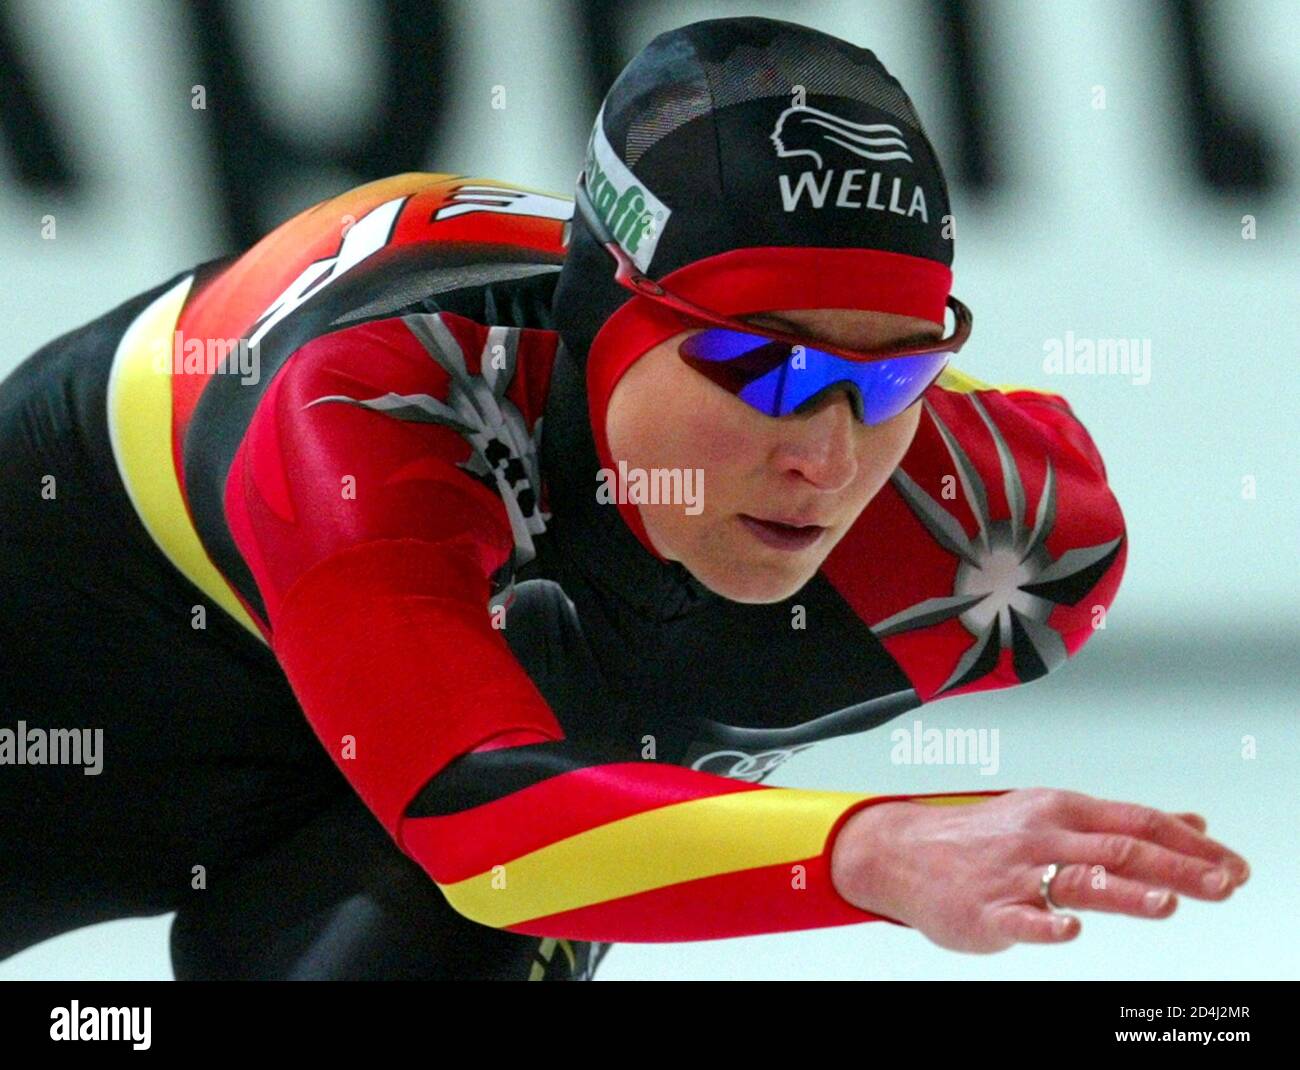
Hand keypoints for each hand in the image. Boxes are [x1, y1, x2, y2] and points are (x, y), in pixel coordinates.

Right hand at [830, 787, 1249, 952]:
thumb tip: (1193, 823)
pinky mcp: (988, 911)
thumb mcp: (1055, 816)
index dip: (1188, 843)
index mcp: (1062, 810)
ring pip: (1076, 880)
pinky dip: (1047, 924)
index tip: (1232, 864)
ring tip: (1167, 903)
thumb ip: (1124, 824)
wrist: (904, 851)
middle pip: (1119, 849)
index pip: (1136, 822)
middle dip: (1177, 868)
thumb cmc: (986, 837)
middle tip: (1223, 885)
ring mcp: (1015, 874)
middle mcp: (1043, 836)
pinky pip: (1021, 919)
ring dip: (1125, 891)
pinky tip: (1070, 930)